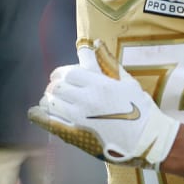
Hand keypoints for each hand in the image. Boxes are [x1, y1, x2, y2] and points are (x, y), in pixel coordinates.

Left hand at [28, 40, 179, 168]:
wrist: (148, 140)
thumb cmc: (140, 109)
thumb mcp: (127, 81)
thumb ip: (107, 62)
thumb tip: (96, 43)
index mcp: (99, 84)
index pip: (67, 73)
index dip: (60, 74)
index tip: (59, 76)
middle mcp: (86, 100)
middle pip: (57, 88)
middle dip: (54, 87)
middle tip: (56, 89)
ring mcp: (79, 119)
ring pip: (51, 104)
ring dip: (49, 100)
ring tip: (51, 101)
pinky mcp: (76, 136)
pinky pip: (50, 124)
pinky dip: (39, 116)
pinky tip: (34, 113)